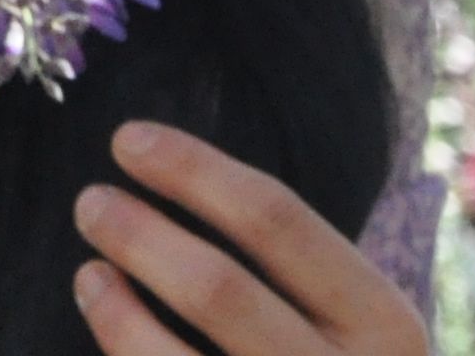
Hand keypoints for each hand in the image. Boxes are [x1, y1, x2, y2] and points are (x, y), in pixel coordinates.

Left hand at [73, 121, 434, 355]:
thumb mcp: (359, 335)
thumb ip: (301, 278)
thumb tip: (180, 181)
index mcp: (386, 326)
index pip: (278, 220)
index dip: (195, 171)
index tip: (128, 139)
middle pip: (218, 289)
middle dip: (140, 234)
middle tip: (89, 201)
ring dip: (117, 308)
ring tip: (88, 271)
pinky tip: (107, 329)